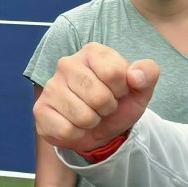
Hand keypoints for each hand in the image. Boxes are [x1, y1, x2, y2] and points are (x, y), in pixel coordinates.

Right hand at [33, 45, 159, 154]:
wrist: (100, 128)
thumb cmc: (119, 102)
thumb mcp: (140, 89)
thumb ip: (147, 74)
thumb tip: (135, 76)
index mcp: (92, 52)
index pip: (114, 73)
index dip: (121, 90)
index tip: (118, 91)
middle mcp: (67, 63)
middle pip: (98, 96)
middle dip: (107, 108)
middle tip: (103, 107)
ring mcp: (51, 86)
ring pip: (82, 116)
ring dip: (92, 122)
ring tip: (90, 115)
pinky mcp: (40, 109)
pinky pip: (66, 130)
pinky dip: (77, 134)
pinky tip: (75, 125)